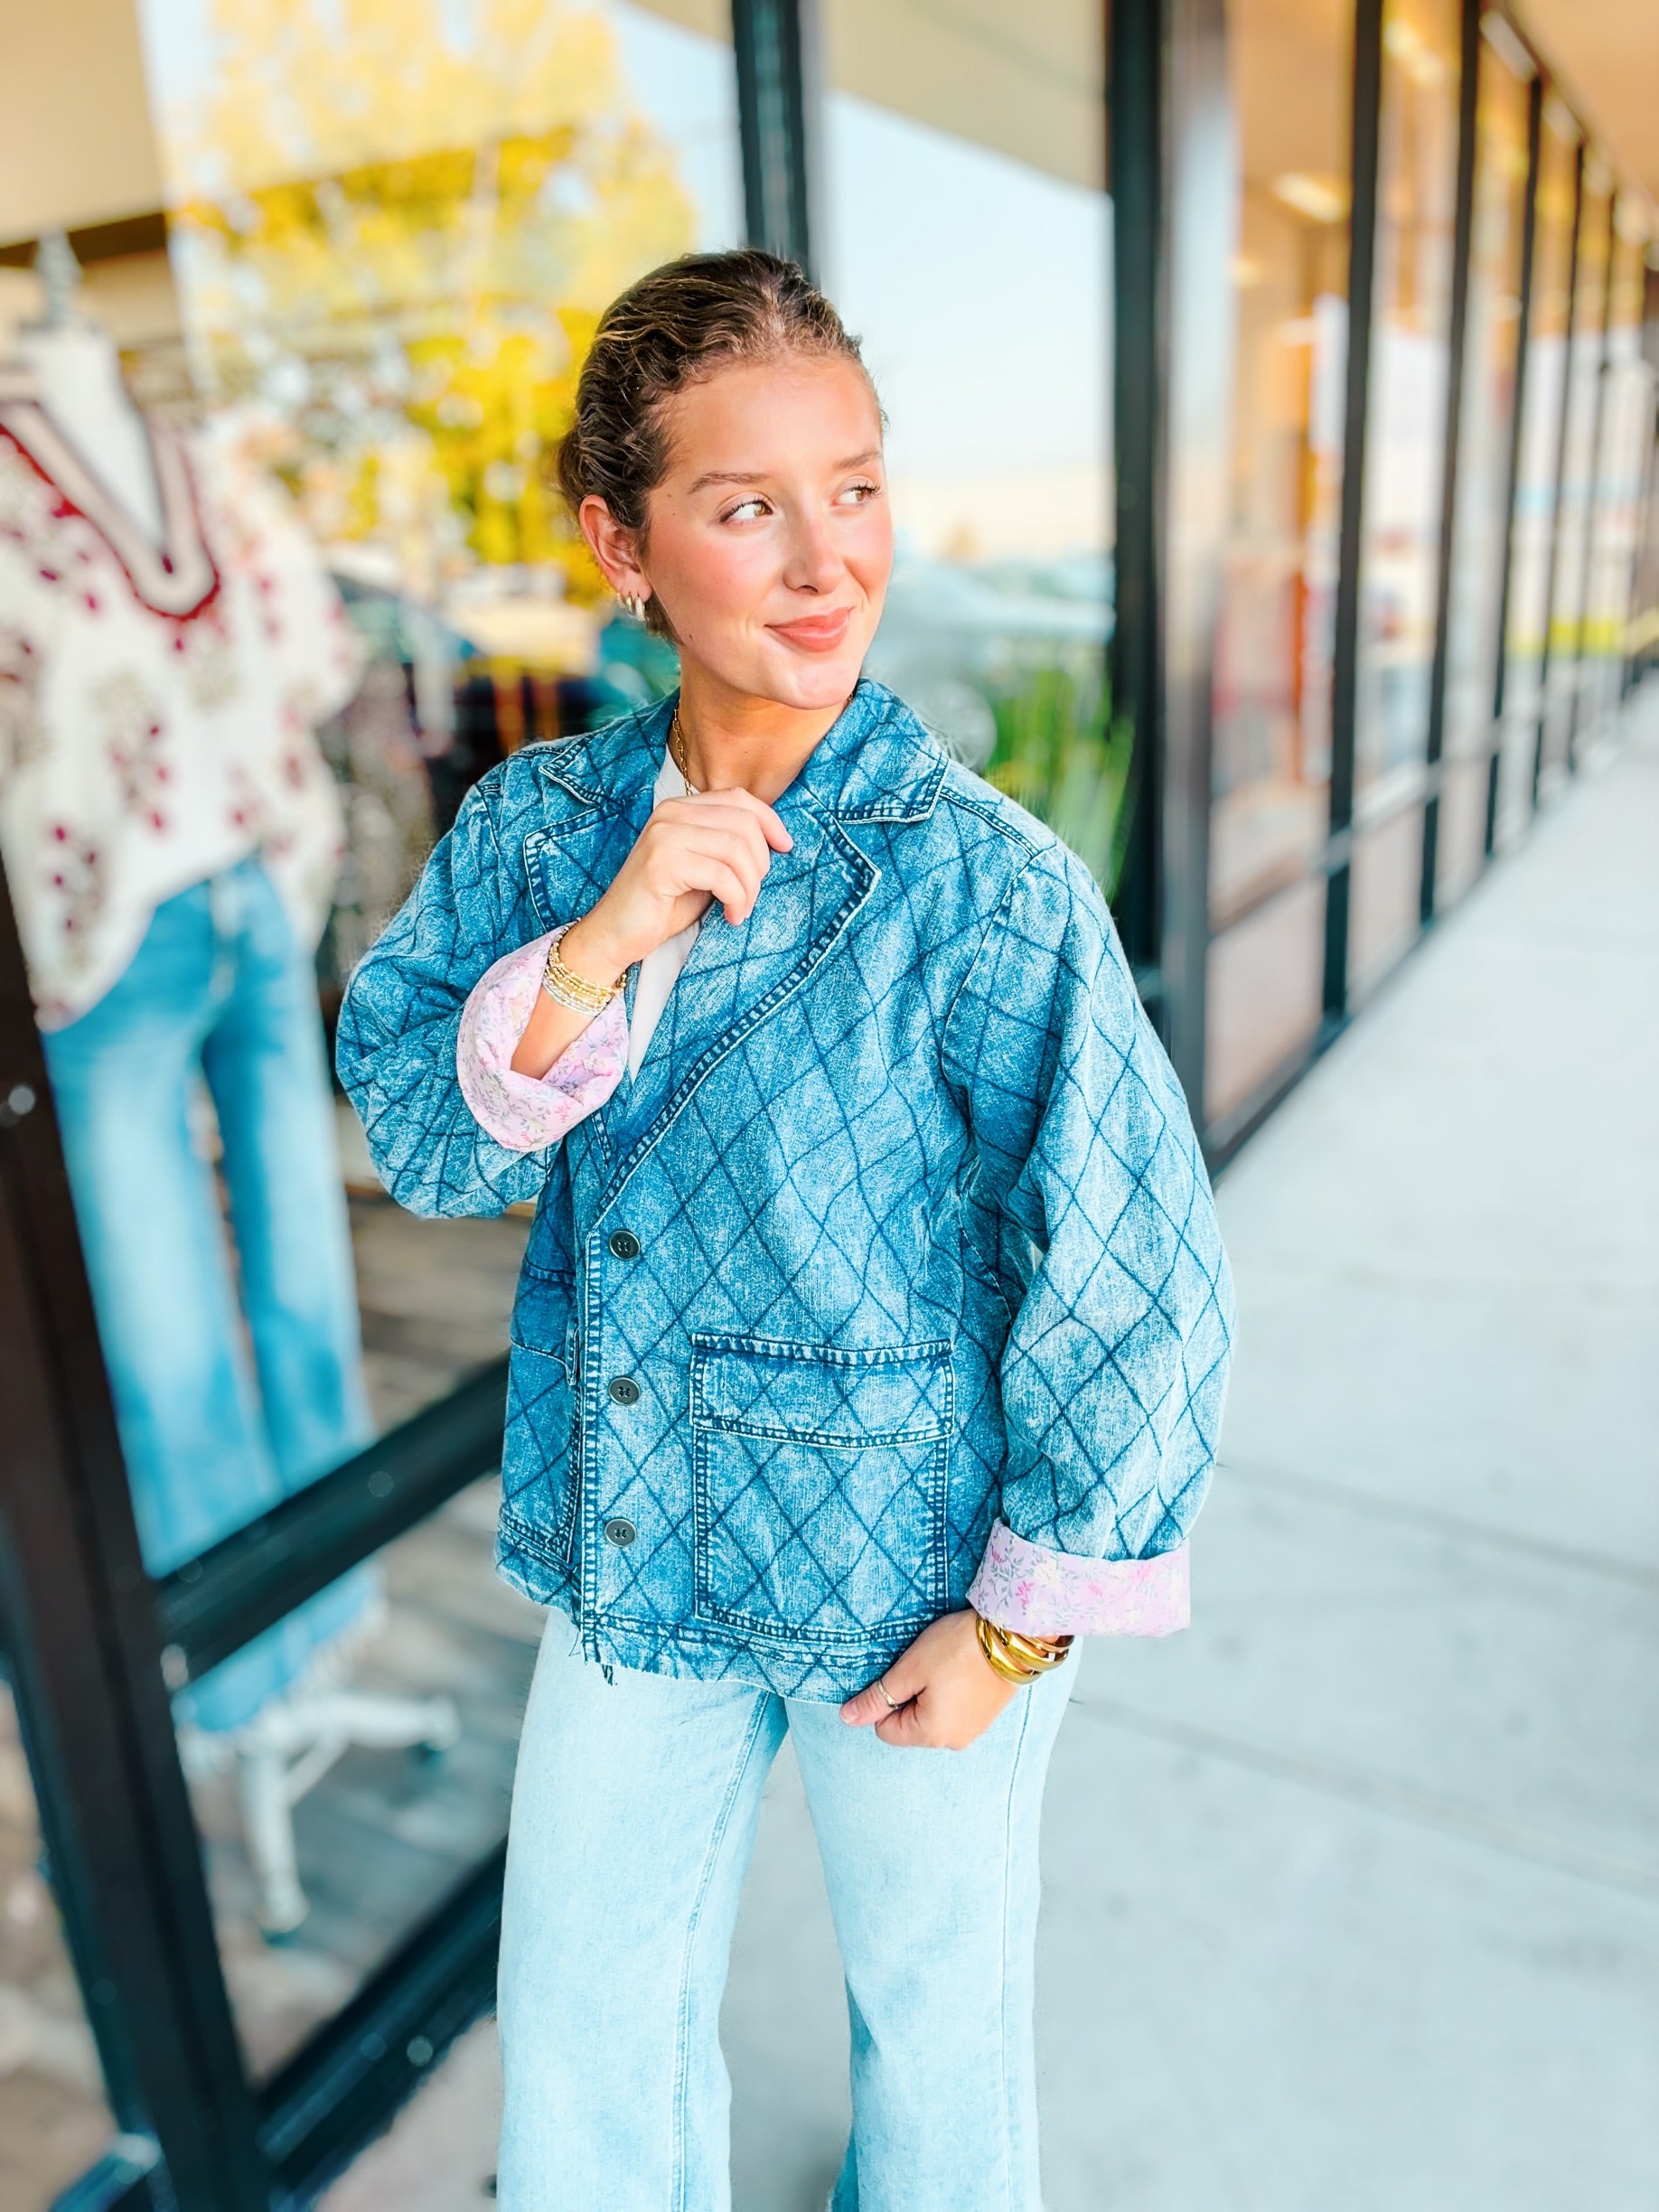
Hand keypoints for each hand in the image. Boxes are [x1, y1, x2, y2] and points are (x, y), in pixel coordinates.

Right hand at [509, 788, 791, 1078]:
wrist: (614, 934)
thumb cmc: (662, 905)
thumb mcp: (703, 869)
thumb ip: (727, 847)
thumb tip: (776, 841)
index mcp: (680, 808)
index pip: (739, 798)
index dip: (770, 821)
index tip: (786, 848)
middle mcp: (671, 813)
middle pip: (744, 823)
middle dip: (760, 864)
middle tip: (751, 895)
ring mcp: (664, 835)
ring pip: (737, 848)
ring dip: (749, 886)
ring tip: (741, 909)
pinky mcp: (661, 863)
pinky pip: (721, 875)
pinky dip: (736, 899)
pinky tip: (730, 917)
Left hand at [840, 1609, 1019, 1750]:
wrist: (1012, 1635)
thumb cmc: (959, 1649)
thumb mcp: (909, 1669)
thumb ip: (877, 1697)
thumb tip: (847, 1718)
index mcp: (931, 1735)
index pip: (886, 1730)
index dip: (888, 1697)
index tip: (906, 1672)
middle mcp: (953, 1741)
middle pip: (910, 1724)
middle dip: (911, 1694)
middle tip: (927, 1665)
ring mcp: (973, 1729)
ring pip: (932, 1714)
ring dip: (931, 1691)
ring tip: (947, 1665)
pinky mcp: (986, 1715)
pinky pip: (954, 1708)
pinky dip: (951, 1690)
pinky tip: (961, 1668)